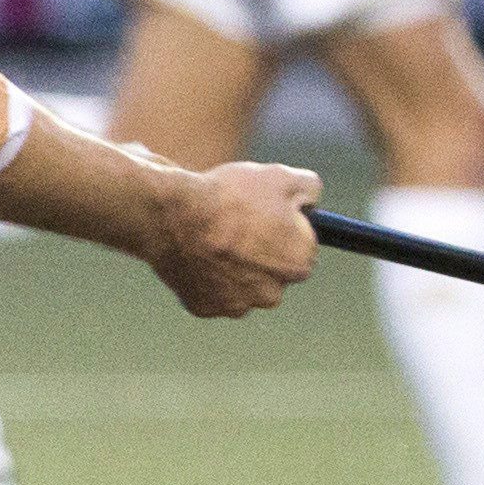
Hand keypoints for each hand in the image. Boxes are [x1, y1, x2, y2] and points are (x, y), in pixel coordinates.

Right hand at [147, 158, 320, 316]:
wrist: (171, 217)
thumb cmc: (228, 198)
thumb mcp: (280, 176)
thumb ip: (310, 189)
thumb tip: (312, 198)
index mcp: (299, 264)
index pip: (302, 249)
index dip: (284, 229)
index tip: (264, 216)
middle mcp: (271, 294)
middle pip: (272, 273)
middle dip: (260, 255)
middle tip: (236, 226)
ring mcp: (235, 305)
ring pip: (241, 286)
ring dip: (233, 269)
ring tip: (213, 239)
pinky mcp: (204, 308)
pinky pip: (210, 293)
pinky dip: (205, 277)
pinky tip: (196, 254)